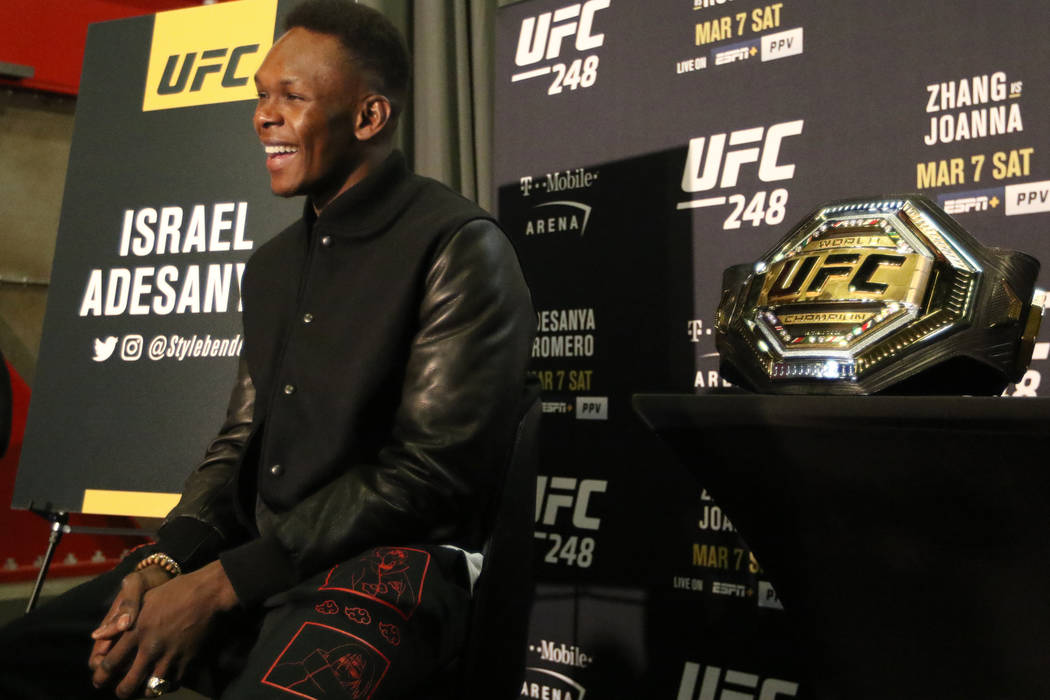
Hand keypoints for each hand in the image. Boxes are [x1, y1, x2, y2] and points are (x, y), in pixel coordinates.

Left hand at [89, 561, 238, 698]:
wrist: (208, 593)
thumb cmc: (174, 591)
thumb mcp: (143, 598)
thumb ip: (118, 619)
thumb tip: (97, 635)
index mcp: (136, 632)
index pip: (110, 664)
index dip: (100, 676)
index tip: (99, 680)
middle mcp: (150, 648)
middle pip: (127, 684)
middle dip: (120, 692)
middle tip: (121, 691)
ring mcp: (170, 656)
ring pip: (150, 689)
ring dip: (144, 692)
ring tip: (143, 688)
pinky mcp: (187, 660)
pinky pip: (172, 684)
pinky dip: (166, 686)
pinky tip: (164, 681)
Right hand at [89, 565, 173, 668]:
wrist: (166, 573)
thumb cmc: (147, 578)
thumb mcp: (136, 584)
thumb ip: (128, 603)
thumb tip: (122, 626)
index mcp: (110, 626)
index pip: (98, 659)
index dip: (103, 667)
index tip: (120, 665)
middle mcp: (119, 636)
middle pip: (112, 667)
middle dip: (120, 673)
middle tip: (138, 669)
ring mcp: (133, 637)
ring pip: (127, 665)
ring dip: (134, 670)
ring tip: (150, 666)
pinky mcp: (149, 636)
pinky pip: (143, 656)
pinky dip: (148, 662)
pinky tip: (161, 660)